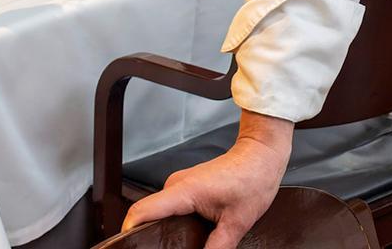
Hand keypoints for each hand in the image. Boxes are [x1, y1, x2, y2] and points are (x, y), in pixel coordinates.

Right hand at [123, 114, 291, 248]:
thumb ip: (217, 247)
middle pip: (147, 216)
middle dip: (148, 237)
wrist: (262, 153)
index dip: (129, 233)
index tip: (129, 248)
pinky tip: (183, 233)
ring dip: (162, 229)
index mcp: (184, 190)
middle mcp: (175, 185)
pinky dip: (172, 222)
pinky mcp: (185, 187)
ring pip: (159, 213)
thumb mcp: (238, 221)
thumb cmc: (254, 178)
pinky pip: (169, 208)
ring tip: (172, 245)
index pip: (141, 211)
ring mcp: (179, 185)